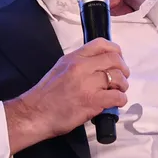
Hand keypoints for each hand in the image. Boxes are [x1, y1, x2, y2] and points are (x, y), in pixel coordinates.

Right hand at [4, 38, 128, 151]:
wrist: (35, 113)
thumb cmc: (46, 94)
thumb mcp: (60, 68)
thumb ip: (79, 64)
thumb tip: (98, 65)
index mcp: (74, 57)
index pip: (101, 44)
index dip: (116, 51)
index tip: (118, 60)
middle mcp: (81, 67)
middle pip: (114, 60)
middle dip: (123, 69)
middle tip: (122, 78)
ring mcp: (87, 84)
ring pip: (118, 78)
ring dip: (123, 86)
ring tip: (118, 92)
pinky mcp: (92, 101)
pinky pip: (117, 97)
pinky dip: (120, 100)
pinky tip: (115, 102)